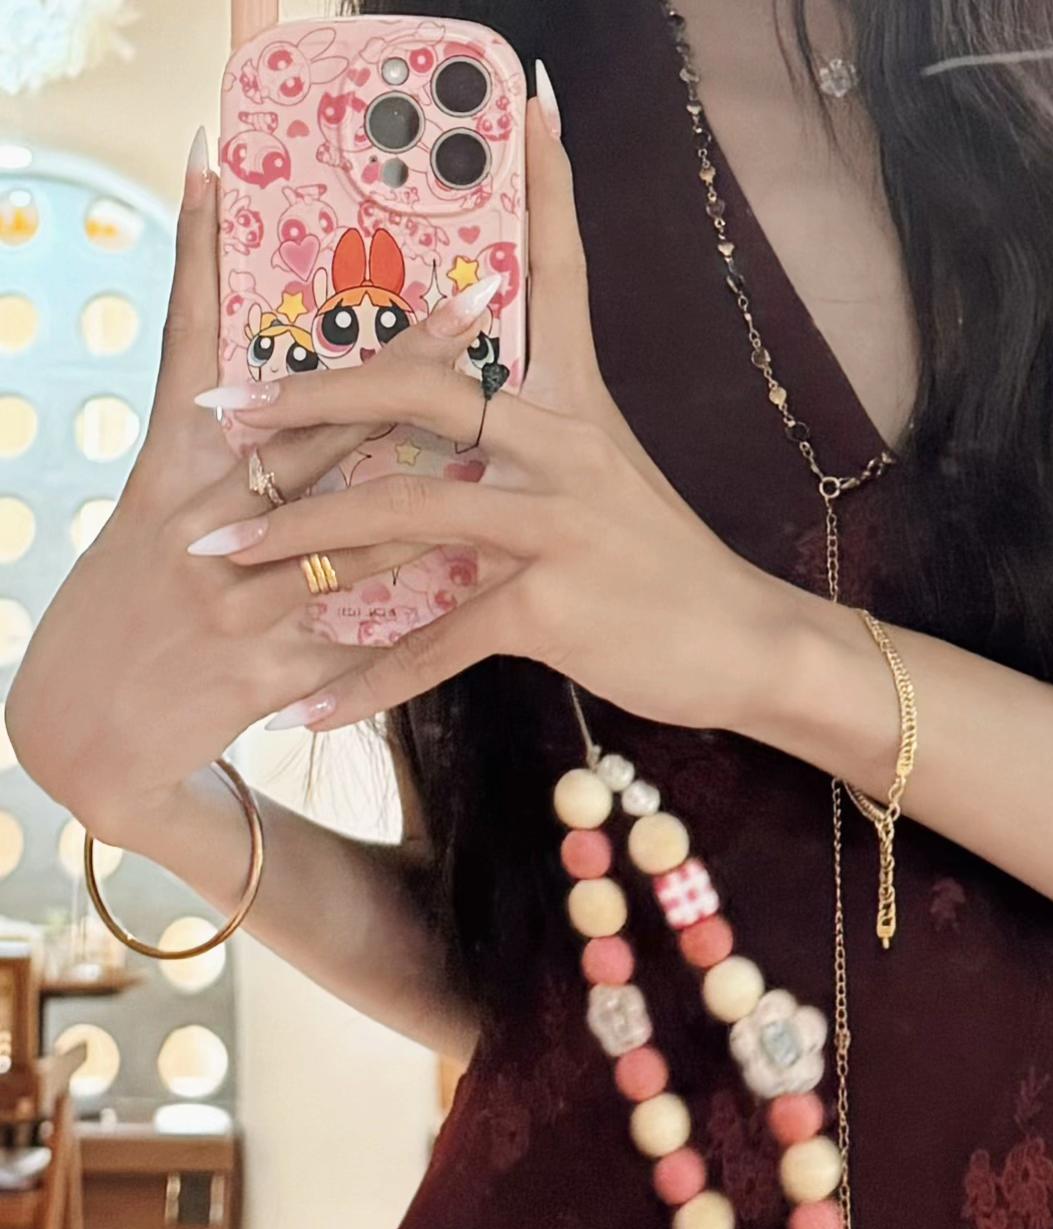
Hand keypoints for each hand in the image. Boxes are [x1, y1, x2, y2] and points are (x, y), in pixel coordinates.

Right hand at [2, 130, 498, 843]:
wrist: (83, 732)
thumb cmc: (128, 606)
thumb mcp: (154, 507)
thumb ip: (216, 438)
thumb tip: (270, 369)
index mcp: (175, 469)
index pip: (221, 351)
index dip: (263, 276)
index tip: (312, 210)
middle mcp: (204, 523)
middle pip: (319, 430)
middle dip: (403, 367)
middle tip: (475, 306)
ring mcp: (236, 599)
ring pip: (355, 536)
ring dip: (436, 490)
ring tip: (507, 450)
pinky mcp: (263, 672)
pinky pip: (356, 642)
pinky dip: (413, 623)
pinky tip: (480, 599)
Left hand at [193, 100, 798, 738]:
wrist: (745, 648)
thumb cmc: (670, 574)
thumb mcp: (612, 483)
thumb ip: (541, 447)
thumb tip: (472, 438)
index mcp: (576, 404)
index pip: (557, 275)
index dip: (547, 191)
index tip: (532, 104)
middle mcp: (561, 445)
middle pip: (416, 389)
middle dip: (306, 397)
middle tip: (219, 409)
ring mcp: (555, 523)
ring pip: (400, 510)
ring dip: (297, 539)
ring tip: (221, 556)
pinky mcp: (549, 605)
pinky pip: (434, 640)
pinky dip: (364, 680)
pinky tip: (310, 707)